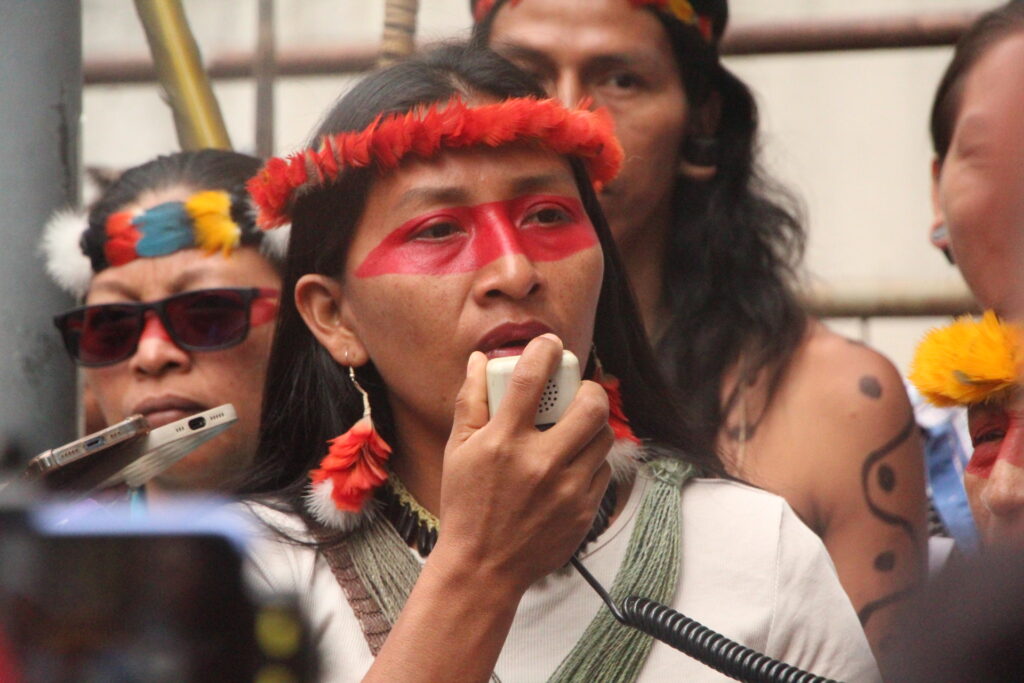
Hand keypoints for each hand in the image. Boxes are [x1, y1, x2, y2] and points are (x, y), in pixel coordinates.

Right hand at [434, 334, 612, 593]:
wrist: (484, 568)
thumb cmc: (467, 505)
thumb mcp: (457, 450)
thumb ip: (471, 401)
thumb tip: (482, 360)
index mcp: (503, 443)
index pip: (530, 379)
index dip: (544, 351)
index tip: (549, 344)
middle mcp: (539, 463)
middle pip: (589, 406)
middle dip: (589, 389)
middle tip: (578, 391)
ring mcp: (566, 489)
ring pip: (603, 437)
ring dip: (593, 424)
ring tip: (575, 428)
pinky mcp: (584, 510)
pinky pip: (602, 470)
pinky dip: (591, 460)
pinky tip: (572, 464)